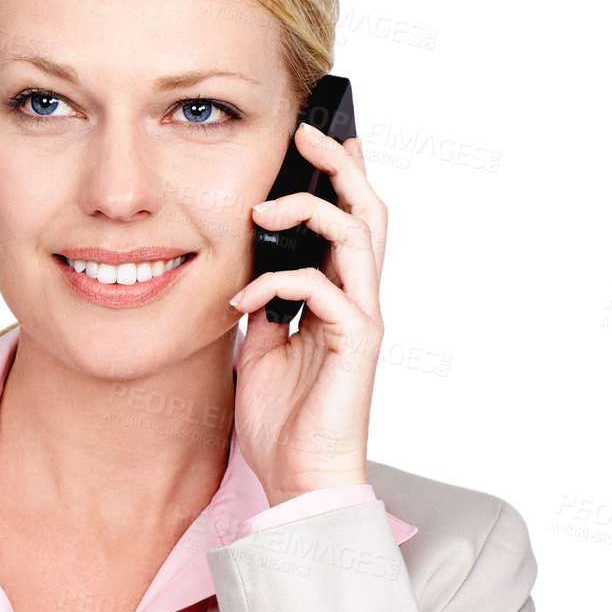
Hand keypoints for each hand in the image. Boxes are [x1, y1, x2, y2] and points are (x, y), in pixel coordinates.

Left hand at [227, 122, 387, 507]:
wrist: (296, 477)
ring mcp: (360, 320)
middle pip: (367, 214)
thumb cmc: (282, 419)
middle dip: (341, 168)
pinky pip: (327, 291)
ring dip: (311, 212)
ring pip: (359, 238)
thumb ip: (263, 305)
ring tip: (263, 208)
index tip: (313, 140)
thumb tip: (247, 272)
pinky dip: (280, 283)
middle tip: (308, 135)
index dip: (338, 178)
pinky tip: (243, 298)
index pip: (346, 223)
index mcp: (336, 297)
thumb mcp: (258, 348)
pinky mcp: (355, 345)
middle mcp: (357, 301)